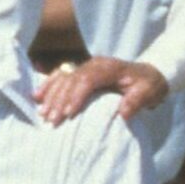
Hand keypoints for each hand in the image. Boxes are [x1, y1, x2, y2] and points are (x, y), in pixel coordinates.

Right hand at [38, 56, 169, 124]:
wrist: (148, 73)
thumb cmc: (147, 85)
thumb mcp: (148, 92)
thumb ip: (136, 101)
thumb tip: (123, 113)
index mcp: (108, 67)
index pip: (87, 79)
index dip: (76, 96)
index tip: (68, 113)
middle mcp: (94, 64)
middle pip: (71, 79)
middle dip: (60, 100)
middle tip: (51, 120)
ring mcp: (85, 66)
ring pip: (63, 77)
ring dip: (51, 95)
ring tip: (43, 113)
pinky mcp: (80, 71)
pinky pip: (60, 75)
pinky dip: (48, 85)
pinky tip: (37, 97)